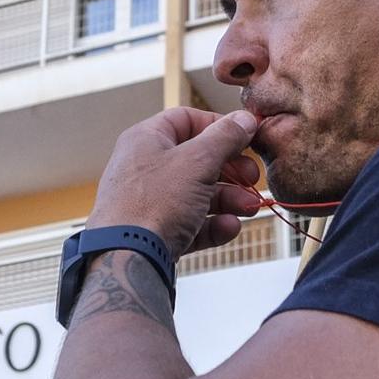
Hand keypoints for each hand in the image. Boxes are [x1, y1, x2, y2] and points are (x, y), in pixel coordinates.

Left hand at [86, 107, 263, 257]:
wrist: (126, 259)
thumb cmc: (153, 204)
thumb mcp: (197, 161)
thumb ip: (225, 137)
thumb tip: (245, 118)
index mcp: (147, 140)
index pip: (187, 120)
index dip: (220, 126)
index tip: (247, 137)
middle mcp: (145, 168)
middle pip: (198, 159)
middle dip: (231, 170)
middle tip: (252, 178)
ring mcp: (149, 202)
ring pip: (198, 194)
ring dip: (229, 199)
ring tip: (249, 208)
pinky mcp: (155, 232)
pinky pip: (190, 223)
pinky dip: (213, 224)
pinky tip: (229, 228)